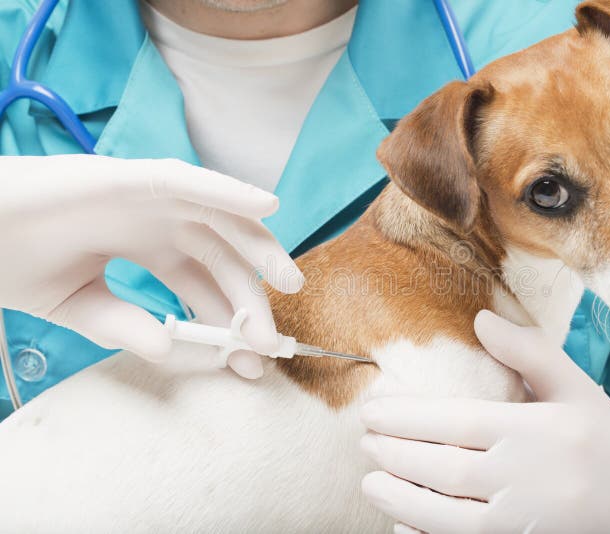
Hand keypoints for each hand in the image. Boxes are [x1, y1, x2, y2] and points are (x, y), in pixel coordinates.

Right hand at [0, 155, 302, 377]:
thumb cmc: (13, 260)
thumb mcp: (78, 305)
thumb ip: (123, 325)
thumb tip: (168, 345)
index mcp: (147, 247)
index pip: (203, 284)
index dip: (230, 321)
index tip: (253, 359)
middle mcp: (158, 221)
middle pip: (222, 255)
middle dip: (250, 297)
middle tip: (273, 341)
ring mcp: (147, 197)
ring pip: (219, 217)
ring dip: (259, 245)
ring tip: (290, 280)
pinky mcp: (129, 177)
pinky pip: (188, 181)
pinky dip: (227, 189)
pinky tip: (266, 205)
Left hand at [360, 310, 609, 533]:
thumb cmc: (609, 439)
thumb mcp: (576, 388)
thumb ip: (529, 352)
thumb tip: (480, 318)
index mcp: (536, 432)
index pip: (454, 421)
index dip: (405, 418)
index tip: (371, 412)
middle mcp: (527, 478)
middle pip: (442, 468)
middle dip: (394, 455)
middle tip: (363, 444)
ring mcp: (526, 522)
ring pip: (446, 517)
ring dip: (400, 500)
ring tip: (370, 484)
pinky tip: (403, 525)